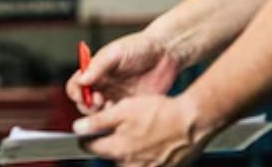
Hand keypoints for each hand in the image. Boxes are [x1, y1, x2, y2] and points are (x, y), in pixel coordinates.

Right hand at [67, 30, 180, 112]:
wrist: (166, 53)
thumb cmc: (140, 46)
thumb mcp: (116, 52)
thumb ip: (98, 66)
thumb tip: (81, 80)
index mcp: (96, 71)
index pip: (76, 84)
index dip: (75, 91)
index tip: (81, 93)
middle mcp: (104, 85)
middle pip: (84, 102)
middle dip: (86, 105)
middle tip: (98, 101)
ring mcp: (117, 97)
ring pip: (99, 113)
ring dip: (100, 113)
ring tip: (109, 105)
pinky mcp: (131, 107)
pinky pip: (118, 117)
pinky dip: (115, 118)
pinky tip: (121, 111)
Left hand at [75, 94, 212, 166]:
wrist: (193, 121)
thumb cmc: (160, 113)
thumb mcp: (124, 110)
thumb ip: (98, 122)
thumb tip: (77, 129)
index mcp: (119, 149)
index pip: (91, 148)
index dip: (88, 137)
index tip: (88, 132)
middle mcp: (132, 164)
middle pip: (111, 156)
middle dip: (111, 144)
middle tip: (121, 129)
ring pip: (129, 161)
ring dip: (128, 151)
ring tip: (139, 134)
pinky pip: (147, 164)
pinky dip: (146, 156)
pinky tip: (152, 142)